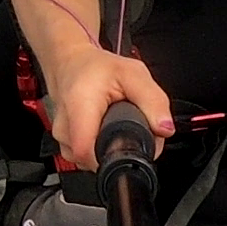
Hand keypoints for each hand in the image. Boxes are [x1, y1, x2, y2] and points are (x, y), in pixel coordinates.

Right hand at [46, 47, 172, 170]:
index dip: (116, 156)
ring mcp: (62, 140)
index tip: (132, 143)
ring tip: (116, 125)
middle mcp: (65, 128)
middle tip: (131, 127)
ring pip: (91, 162)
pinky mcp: (64, 145)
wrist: (70, 63)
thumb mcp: (133, 74)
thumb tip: (165, 128)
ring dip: (109, 150)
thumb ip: (153, 101)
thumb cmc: (97, 68)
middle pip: (95, 161)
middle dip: (120, 151)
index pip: (88, 152)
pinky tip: (105, 131)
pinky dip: (99, 149)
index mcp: (80, 108)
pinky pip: (85, 158)